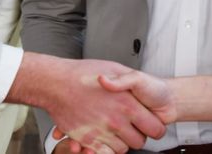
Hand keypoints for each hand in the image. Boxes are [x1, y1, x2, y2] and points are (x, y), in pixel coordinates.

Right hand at [7, 53, 165, 152]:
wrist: (55, 82)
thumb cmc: (83, 73)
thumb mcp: (115, 67)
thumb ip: (130, 80)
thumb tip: (139, 91)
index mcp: (128, 104)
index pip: (155, 129)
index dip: (154, 127)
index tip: (150, 123)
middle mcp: (116, 121)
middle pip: (140, 142)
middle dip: (138, 135)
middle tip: (133, 126)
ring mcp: (101, 132)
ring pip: (123, 149)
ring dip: (122, 142)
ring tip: (118, 130)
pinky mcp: (88, 139)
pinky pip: (105, 153)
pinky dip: (107, 149)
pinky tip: (106, 138)